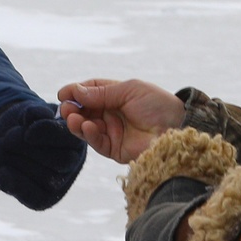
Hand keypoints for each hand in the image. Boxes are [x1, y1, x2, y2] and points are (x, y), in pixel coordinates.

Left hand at [0, 100, 86, 209]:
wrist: (10, 145)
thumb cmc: (25, 126)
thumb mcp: (30, 114)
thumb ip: (34, 113)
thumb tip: (31, 117)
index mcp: (74, 139)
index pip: (67, 139)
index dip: (47, 135)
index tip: (26, 132)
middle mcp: (72, 164)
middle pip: (60, 161)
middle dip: (27, 149)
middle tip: (5, 139)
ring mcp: (59, 185)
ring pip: (45, 178)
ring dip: (16, 163)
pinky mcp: (42, 200)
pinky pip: (32, 196)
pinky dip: (14, 183)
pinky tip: (1, 171)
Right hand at [57, 79, 186, 163]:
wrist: (177, 128)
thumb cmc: (158, 105)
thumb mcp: (129, 90)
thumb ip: (101, 93)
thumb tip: (74, 91)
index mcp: (116, 96)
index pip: (90, 92)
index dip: (76, 92)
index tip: (63, 94)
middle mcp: (111, 114)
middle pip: (84, 110)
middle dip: (72, 109)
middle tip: (65, 108)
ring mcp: (112, 132)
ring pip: (86, 127)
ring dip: (76, 122)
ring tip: (72, 118)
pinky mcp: (114, 149)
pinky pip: (97, 142)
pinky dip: (89, 134)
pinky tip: (86, 126)